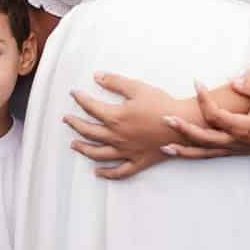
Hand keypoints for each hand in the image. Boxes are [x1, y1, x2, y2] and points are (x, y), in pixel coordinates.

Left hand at [64, 72, 183, 179]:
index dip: (80, 99)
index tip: (74, 93)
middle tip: (66, 119)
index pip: (91, 107)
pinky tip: (98, 172)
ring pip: (98, 153)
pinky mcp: (138, 161)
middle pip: (89, 132)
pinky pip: (119, 171)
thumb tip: (96, 76)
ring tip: (74, 144)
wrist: (183, 123)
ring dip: (84, 149)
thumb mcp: (137, 88)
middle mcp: (116, 136)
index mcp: (115, 117)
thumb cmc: (161, 104)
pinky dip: (106, 173)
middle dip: (75, 124)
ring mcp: (126, 151)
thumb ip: (115, 82)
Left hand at [161, 77, 249, 157]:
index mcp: (244, 128)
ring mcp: (233, 149)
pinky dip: (193, 154)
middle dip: (184, 129)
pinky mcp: (232, 151)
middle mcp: (235, 141)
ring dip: (184, 149)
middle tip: (166, 118)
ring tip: (164, 147)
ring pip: (204, 152)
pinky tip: (179, 151)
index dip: (204, 99)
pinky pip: (209, 155)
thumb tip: (232, 80)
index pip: (216, 115)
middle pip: (204, 138)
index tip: (197, 83)